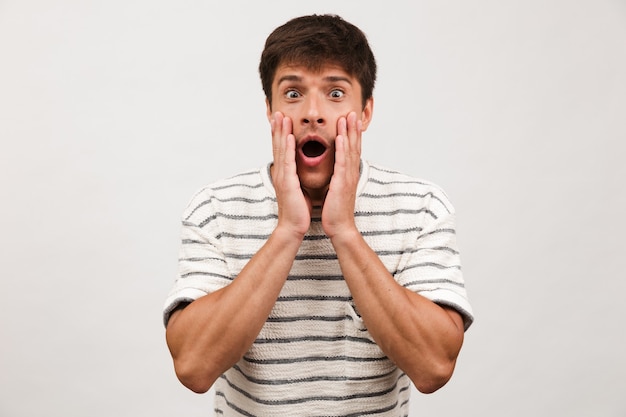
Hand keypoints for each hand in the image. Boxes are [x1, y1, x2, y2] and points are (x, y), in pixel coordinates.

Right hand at [271, 112, 311, 236]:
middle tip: (277, 111)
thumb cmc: (299, 210)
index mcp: (285, 174)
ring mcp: (283, 177)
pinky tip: (288, 136)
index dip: (281, 134)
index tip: (282, 119)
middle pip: (278, 145)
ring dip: (281, 132)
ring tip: (281, 116)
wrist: (293, 227)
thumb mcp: (299, 189)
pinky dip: (287, 147)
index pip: (282, 149)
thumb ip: (298, 177)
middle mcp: (281, 172)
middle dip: (278, 128)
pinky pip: (288, 161)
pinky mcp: (288, 182)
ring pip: (281, 150)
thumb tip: (301, 171)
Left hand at [321, 112, 361, 237]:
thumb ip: (336, 178)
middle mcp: (350, 173)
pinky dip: (341, 149)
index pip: (350, 149)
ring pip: (349, 150)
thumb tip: (334, 171)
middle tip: (353, 111)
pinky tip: (340, 137)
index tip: (350, 119)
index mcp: (348, 174)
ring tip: (347, 117)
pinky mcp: (341, 184)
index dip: (351, 134)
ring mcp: (347, 177)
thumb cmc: (335, 211)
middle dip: (353, 128)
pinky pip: (342, 163)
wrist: (339, 228)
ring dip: (348, 132)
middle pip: (353, 146)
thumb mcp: (335, 189)